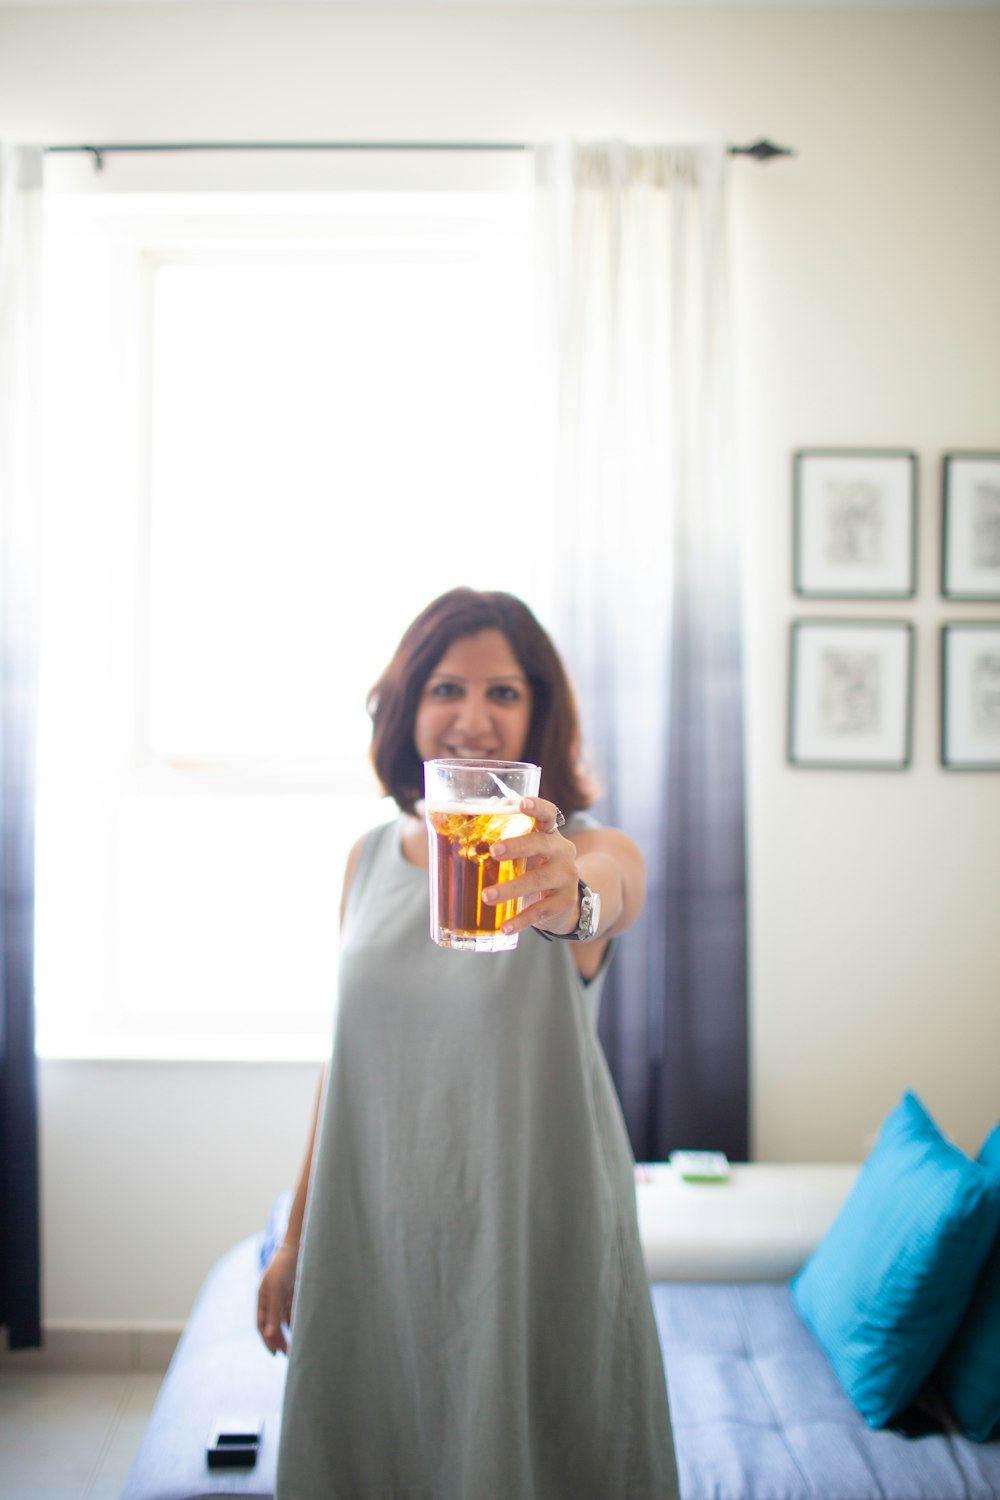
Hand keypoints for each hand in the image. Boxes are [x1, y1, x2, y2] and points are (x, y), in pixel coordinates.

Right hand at [257, 1243, 296, 1354]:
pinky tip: (301, 1331)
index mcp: (262, 1298)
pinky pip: (293, 1312)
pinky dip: (295, 1322)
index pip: (262, 1324)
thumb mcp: (277, 1290)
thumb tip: (269, 1334)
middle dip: (279, 1340)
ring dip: (288, 1333)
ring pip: (284, 1320)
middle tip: (287, 1354)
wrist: (298, 1247)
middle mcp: (271, 1299)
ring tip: (295, 1347)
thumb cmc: (283, 1267)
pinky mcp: (294, 1293)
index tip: (275, 1353)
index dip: (267, 1339)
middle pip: (273, 1325)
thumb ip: (274, 1312)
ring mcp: (283, 1297)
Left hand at [483, 796, 580, 937]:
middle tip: (493, 851)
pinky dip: (520, 920)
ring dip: (510, 889)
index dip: (537, 807)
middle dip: (517, 846)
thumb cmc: (535, 868)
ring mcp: (566, 878)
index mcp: (549, 834)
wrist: (566, 902)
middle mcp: (562, 852)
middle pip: (541, 844)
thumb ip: (503, 836)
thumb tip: (460, 816)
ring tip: (487, 896)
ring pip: (538, 881)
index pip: (548, 814)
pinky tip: (504, 927)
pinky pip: (540, 911)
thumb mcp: (526, 851)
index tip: (522, 802)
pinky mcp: (563, 903)